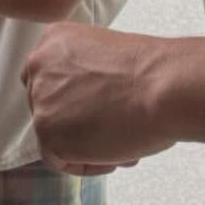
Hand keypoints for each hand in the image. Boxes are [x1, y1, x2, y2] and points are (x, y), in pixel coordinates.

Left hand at [23, 23, 178, 174]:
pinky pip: (59, 160)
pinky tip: (115, 154)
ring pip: (54, 134)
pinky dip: (86, 164)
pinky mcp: (47, 131)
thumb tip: (86, 102)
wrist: (164, 88)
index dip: (70, 99)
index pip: (47, 77)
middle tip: (109, 129)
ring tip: (122, 141)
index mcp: (55, 40)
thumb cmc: (153, 74)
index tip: (91, 109)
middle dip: (77, 123)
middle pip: (47, 105)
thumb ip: (86, 75)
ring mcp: (40, 99)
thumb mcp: (108, 57)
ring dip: (86, 143)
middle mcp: (40, 65)